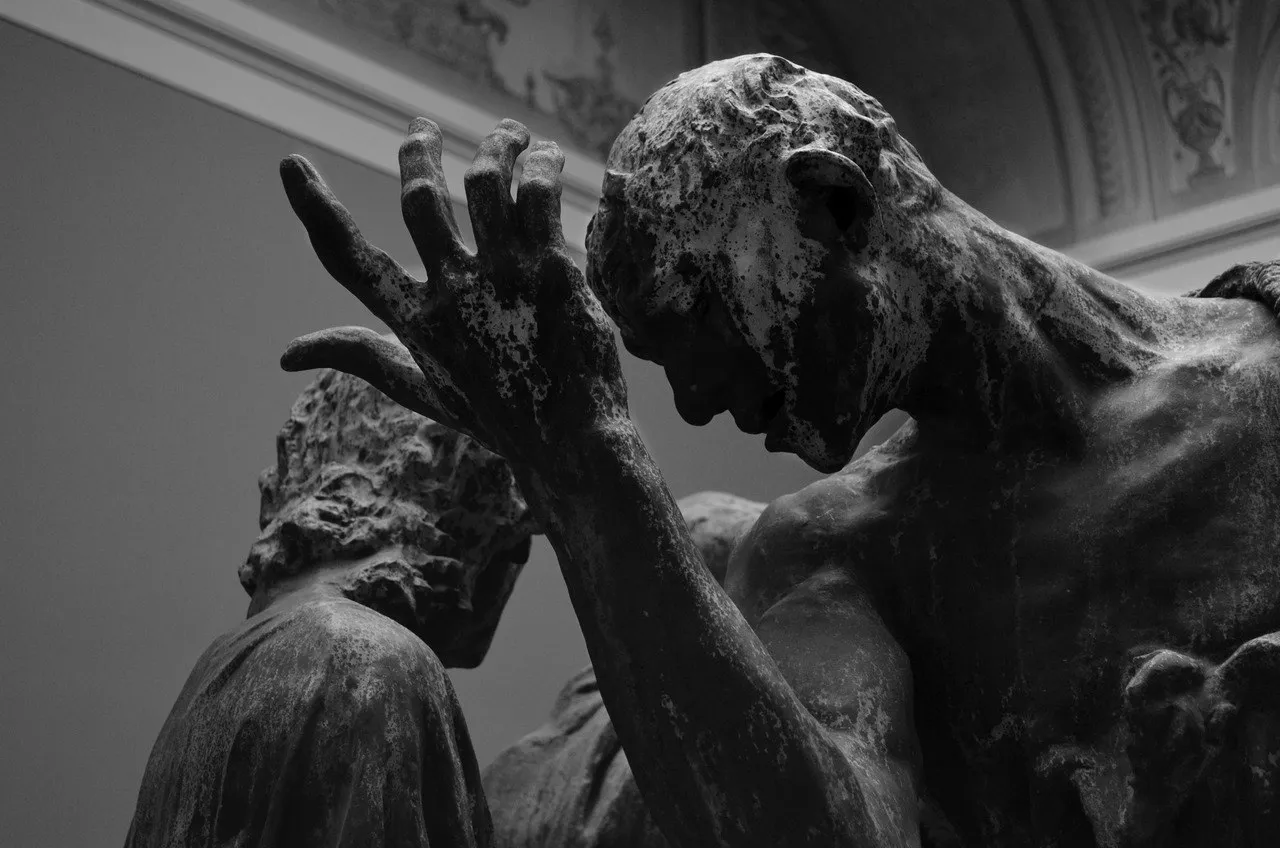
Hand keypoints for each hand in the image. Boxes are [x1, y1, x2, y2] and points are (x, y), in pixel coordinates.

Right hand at [277, 118, 626, 463]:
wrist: (573, 443)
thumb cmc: (497, 418)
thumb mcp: (418, 390)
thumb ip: (360, 356)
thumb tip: (287, 354)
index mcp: (414, 323)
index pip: (350, 259)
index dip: (315, 209)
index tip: (291, 166)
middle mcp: (452, 294)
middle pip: (421, 198)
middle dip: (416, 151)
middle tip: (421, 126)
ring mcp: (504, 278)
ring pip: (484, 182)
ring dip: (494, 146)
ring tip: (506, 132)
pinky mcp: (553, 269)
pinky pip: (539, 194)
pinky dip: (540, 163)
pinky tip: (547, 153)